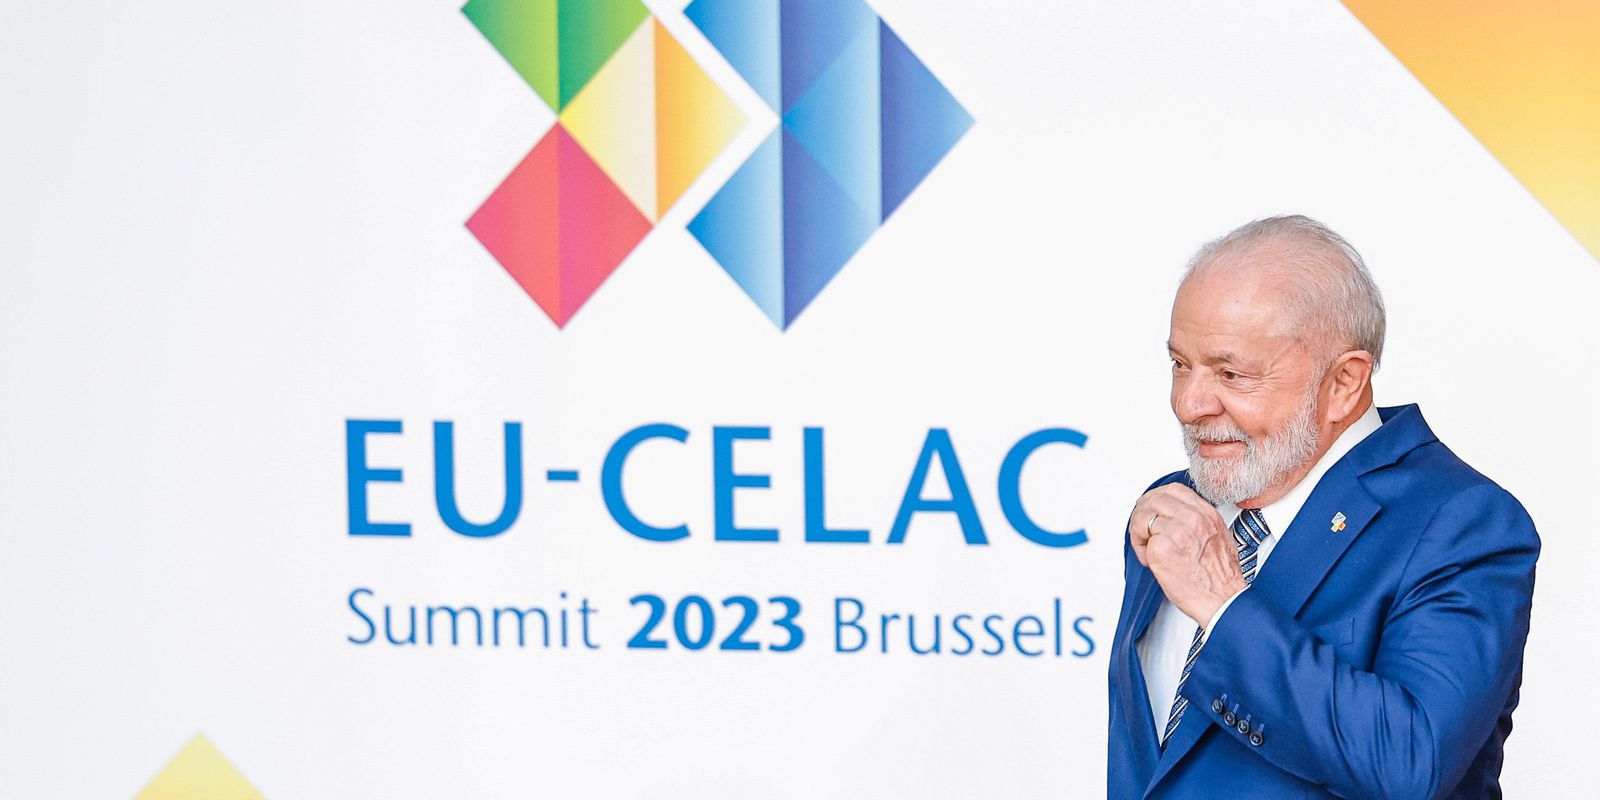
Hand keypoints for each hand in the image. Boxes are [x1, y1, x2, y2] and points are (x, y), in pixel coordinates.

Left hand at [1128, 484, 1247, 625]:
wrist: (1223, 600)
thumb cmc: (1220, 577)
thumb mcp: (1218, 536)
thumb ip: (1198, 520)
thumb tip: (1174, 516)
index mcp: (1206, 513)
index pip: (1174, 490)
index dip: (1157, 498)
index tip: (1153, 509)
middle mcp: (1192, 519)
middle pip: (1153, 499)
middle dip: (1142, 514)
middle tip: (1142, 530)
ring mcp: (1176, 532)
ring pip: (1142, 517)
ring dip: (1139, 533)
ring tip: (1147, 549)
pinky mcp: (1161, 549)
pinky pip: (1141, 540)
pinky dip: (1141, 551)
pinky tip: (1152, 562)